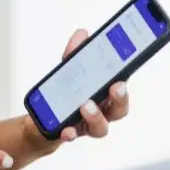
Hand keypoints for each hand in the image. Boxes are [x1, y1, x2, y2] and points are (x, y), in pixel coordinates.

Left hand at [29, 28, 132, 147]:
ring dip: (96, 116)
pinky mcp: (69, 133)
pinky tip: (66, 130)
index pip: (122, 88)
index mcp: (105, 95)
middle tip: (115, 87)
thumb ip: (75, 53)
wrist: (42, 118)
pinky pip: (72, 136)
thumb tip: (82, 34)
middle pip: (118, 110)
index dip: (127, 83)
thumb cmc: (64, 94)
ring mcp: (86, 125)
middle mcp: (101, 112)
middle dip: (120, 99)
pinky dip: (69, 133)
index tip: (123, 77)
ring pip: (100, 127)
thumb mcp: (68, 70)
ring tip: (86, 105)